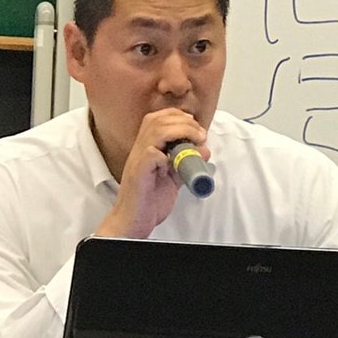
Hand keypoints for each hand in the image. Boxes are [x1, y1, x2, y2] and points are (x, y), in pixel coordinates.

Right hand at [95, 108, 209, 238]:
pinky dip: (166, 154)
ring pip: (156, 131)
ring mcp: (138, 159)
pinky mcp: (138, 172)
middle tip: (199, 134)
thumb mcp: (173, 179)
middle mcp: (140, 149)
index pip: (158, 118)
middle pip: (157, 119)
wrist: (133, 221)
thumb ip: (186, 164)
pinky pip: (151, 153)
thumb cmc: (149, 201)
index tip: (196, 127)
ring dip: (180, 132)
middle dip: (184, 122)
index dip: (178, 116)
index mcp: (146, 147)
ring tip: (195, 141)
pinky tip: (174, 163)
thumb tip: (204, 150)